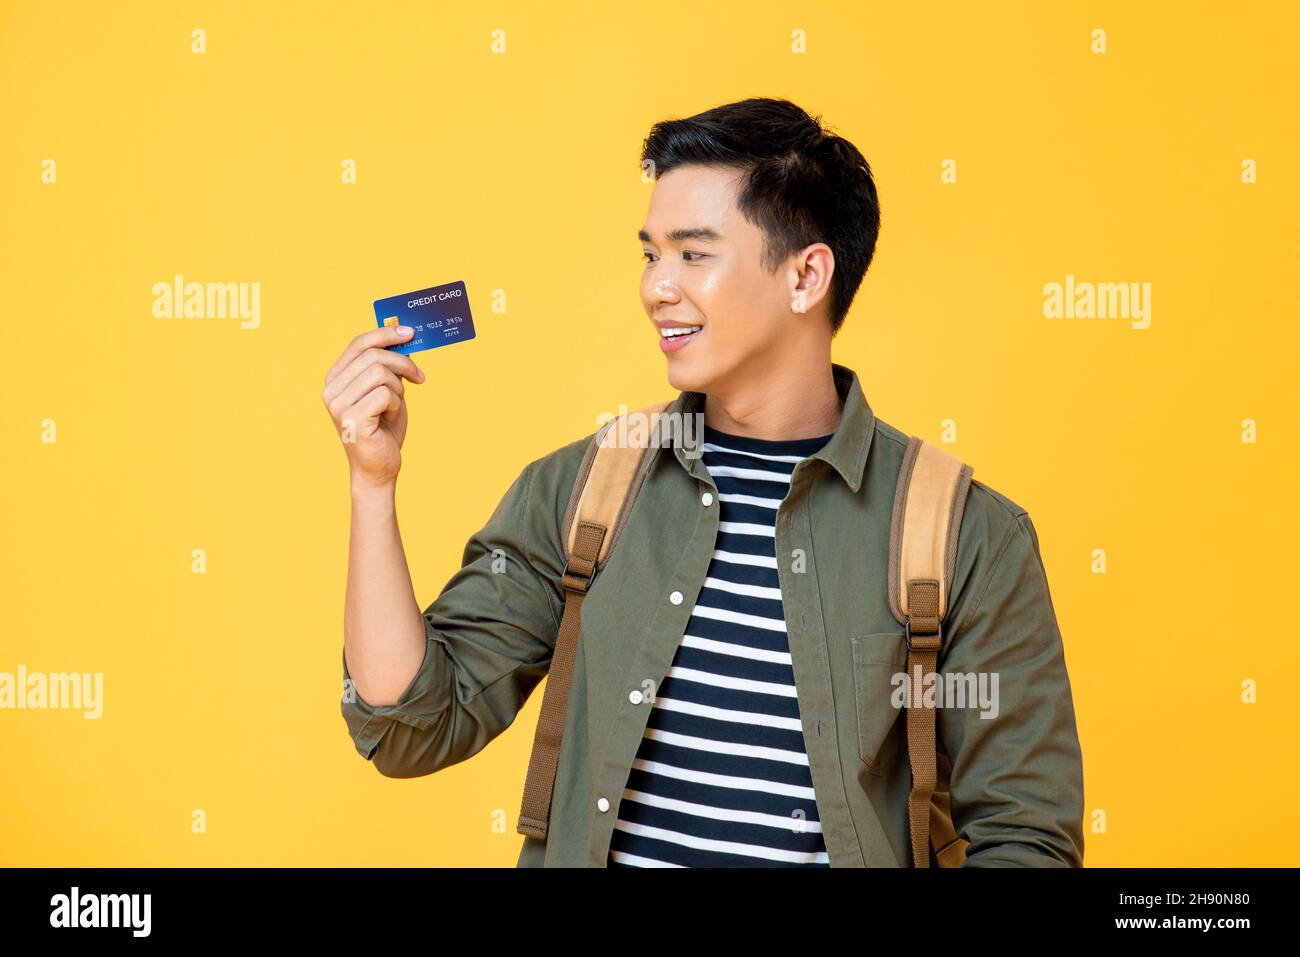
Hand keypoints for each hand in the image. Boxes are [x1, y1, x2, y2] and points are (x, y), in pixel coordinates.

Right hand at [322, 325, 424, 488]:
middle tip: (419, 377)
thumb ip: (388, 367)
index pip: (359, 343)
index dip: (386, 333)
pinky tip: (391, 418)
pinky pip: (385, 394)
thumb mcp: (386, 390)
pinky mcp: (351, 419)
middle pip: (372, 355)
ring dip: (399, 388)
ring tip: (397, 405)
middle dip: (402, 362)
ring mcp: (338, 405)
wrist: (378, 467)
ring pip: (380, 373)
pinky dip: (396, 404)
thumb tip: (403, 336)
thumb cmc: (383, 429)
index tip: (410, 333)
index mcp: (335, 378)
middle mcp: (331, 390)